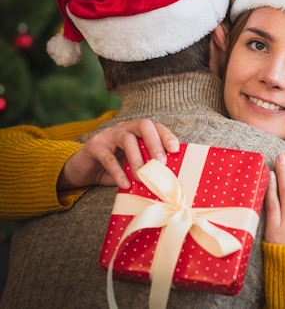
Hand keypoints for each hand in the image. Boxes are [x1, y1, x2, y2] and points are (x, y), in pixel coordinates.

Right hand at [57, 119, 179, 190]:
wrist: (82, 172)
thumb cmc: (114, 169)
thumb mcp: (132, 167)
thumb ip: (147, 168)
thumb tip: (167, 180)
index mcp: (136, 131)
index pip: (155, 127)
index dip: (167, 136)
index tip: (176, 150)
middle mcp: (124, 128)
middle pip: (143, 125)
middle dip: (155, 143)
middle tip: (161, 163)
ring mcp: (108, 135)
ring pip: (127, 139)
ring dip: (137, 159)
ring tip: (142, 177)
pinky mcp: (94, 146)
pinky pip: (108, 157)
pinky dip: (118, 172)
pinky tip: (125, 184)